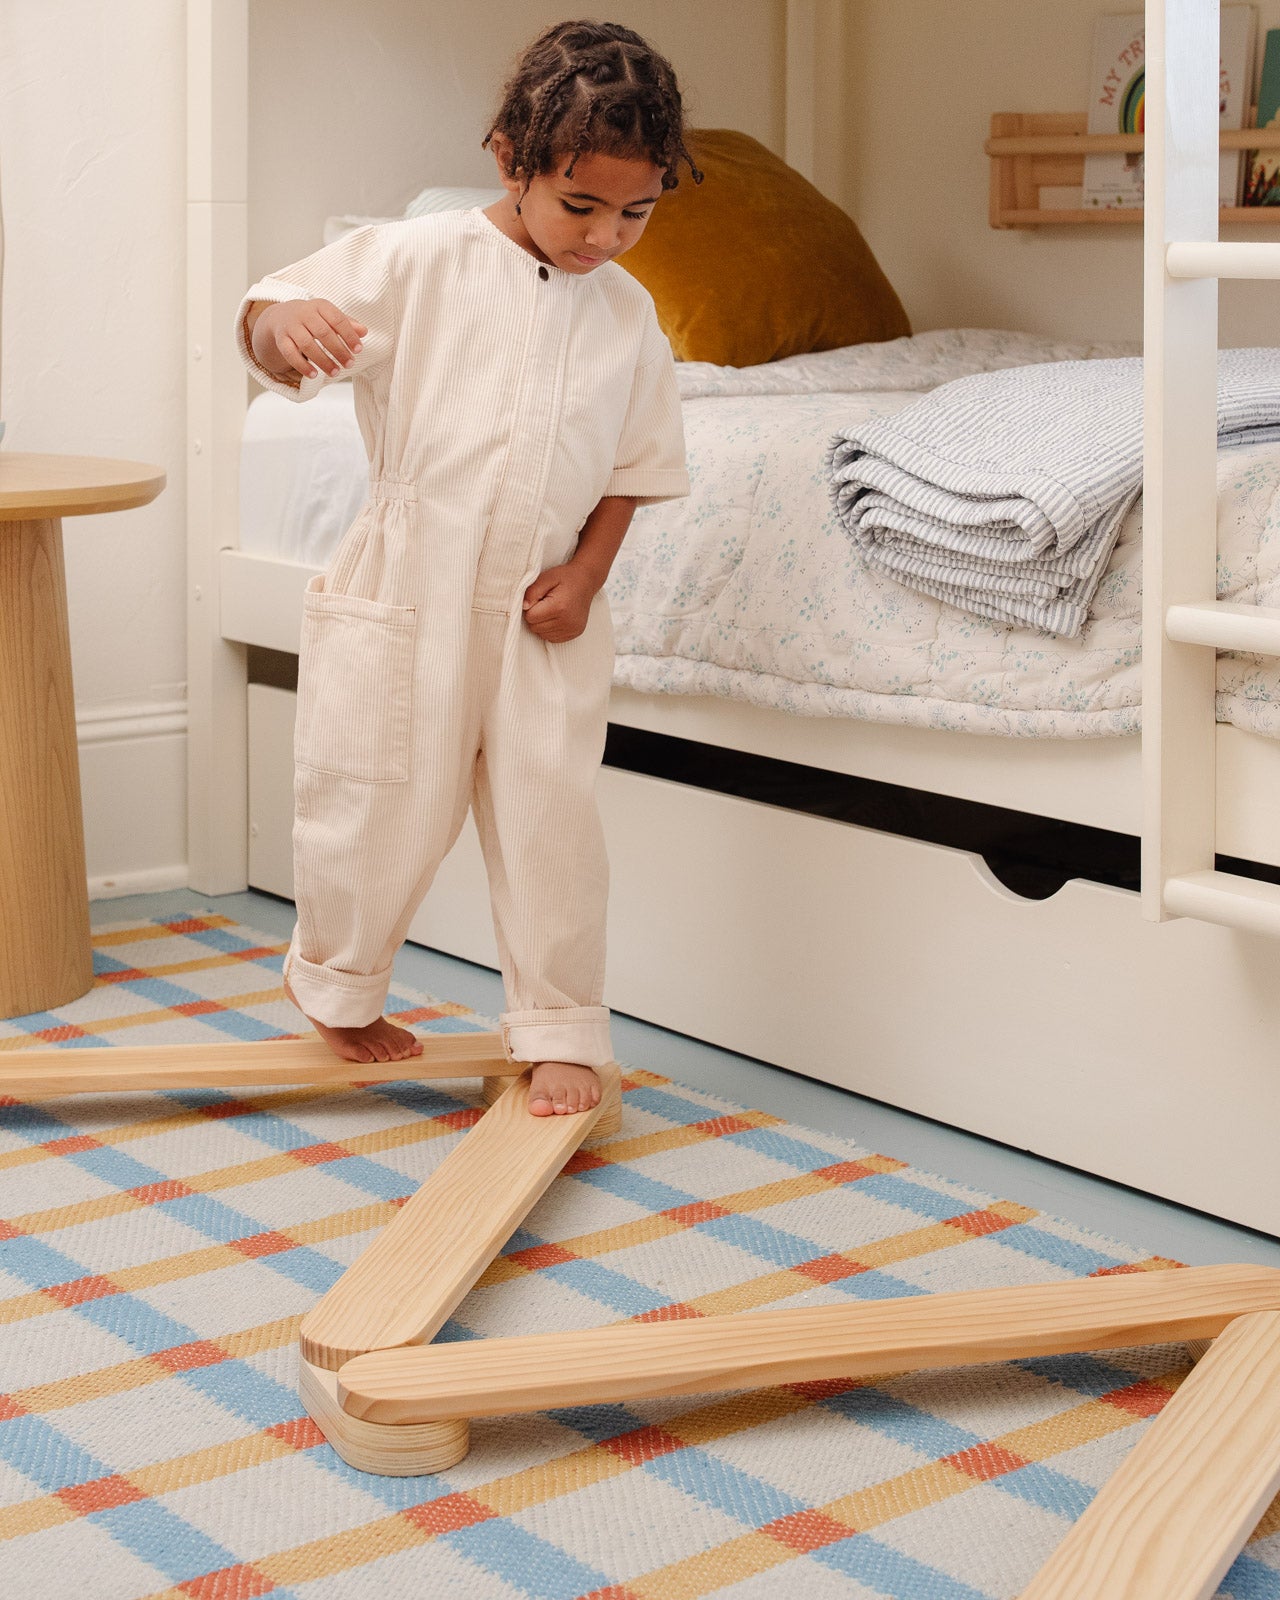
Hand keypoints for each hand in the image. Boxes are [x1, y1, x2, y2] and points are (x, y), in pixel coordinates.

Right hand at [252, 298, 367, 380]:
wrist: (282, 316)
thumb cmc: (314, 319)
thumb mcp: (330, 317)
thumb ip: (347, 324)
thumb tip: (364, 331)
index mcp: (320, 306)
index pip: (337, 319)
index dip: (349, 335)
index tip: (358, 350)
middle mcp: (304, 314)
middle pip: (323, 333)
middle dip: (338, 350)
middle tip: (349, 364)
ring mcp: (291, 326)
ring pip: (307, 344)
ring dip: (323, 360)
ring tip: (335, 372)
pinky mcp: (281, 339)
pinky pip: (290, 354)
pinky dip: (302, 366)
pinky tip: (314, 375)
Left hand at [521, 563, 596, 641]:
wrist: (586, 580)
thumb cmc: (565, 577)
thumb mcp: (546, 577)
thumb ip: (532, 591)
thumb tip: (523, 607)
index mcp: (559, 607)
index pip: (530, 617)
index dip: (531, 607)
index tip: (539, 598)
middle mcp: (567, 622)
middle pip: (535, 627)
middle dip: (536, 616)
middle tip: (545, 603)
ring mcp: (572, 629)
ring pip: (542, 635)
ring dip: (542, 624)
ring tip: (551, 610)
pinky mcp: (575, 633)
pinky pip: (552, 638)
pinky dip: (550, 629)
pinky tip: (556, 617)